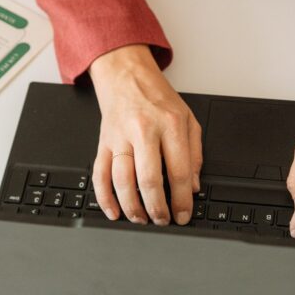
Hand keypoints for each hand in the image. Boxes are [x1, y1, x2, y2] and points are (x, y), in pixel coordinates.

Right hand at [89, 44, 202, 225]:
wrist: (126, 74)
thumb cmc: (157, 98)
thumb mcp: (188, 119)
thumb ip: (194, 154)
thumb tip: (192, 186)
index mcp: (169, 125)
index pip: (178, 171)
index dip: (182, 200)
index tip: (183, 215)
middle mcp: (143, 130)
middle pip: (148, 180)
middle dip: (157, 208)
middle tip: (162, 221)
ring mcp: (120, 137)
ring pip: (122, 181)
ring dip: (132, 207)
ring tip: (141, 219)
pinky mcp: (103, 142)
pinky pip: (99, 174)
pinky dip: (104, 197)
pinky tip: (113, 211)